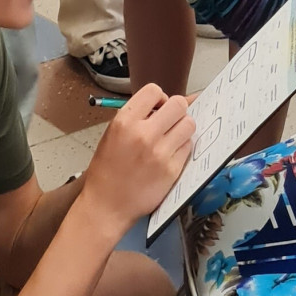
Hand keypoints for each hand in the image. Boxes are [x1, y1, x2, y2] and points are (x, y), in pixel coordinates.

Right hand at [82, 84, 195, 237]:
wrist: (106, 205)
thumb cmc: (107, 170)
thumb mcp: (113, 133)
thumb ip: (137, 116)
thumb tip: (166, 101)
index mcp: (124, 122)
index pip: (154, 90)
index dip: (159, 98)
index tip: (158, 107)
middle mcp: (143, 134)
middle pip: (178, 104)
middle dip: (176, 110)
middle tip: (170, 121)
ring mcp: (159, 152)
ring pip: (189, 124)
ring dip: (182, 128)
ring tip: (171, 138)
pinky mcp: (172, 170)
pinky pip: (189, 147)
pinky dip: (182, 148)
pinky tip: (170, 154)